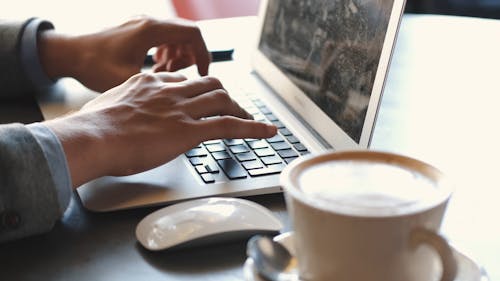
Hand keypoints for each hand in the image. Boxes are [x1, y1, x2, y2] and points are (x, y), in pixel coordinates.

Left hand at [38, 17, 209, 91]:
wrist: (68, 54)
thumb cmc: (93, 65)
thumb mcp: (128, 80)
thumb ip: (158, 85)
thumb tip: (182, 96)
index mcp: (150, 30)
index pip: (193, 34)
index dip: (203, 54)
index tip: (203, 74)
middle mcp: (148, 23)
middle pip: (187, 34)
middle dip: (190, 57)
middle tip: (182, 78)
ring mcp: (142, 25)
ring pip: (176, 36)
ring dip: (178, 57)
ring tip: (165, 76)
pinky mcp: (136, 31)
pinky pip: (163, 39)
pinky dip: (166, 54)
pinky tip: (155, 71)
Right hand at [45, 73, 276, 187]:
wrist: (92, 138)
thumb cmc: (92, 128)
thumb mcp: (108, 107)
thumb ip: (124, 107)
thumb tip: (125, 116)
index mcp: (150, 83)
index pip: (183, 82)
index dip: (197, 91)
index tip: (201, 99)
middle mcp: (170, 92)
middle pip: (209, 84)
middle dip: (224, 95)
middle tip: (232, 107)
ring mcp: (182, 109)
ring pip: (223, 100)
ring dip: (240, 109)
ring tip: (251, 119)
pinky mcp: (190, 130)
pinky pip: (230, 125)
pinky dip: (253, 128)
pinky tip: (267, 132)